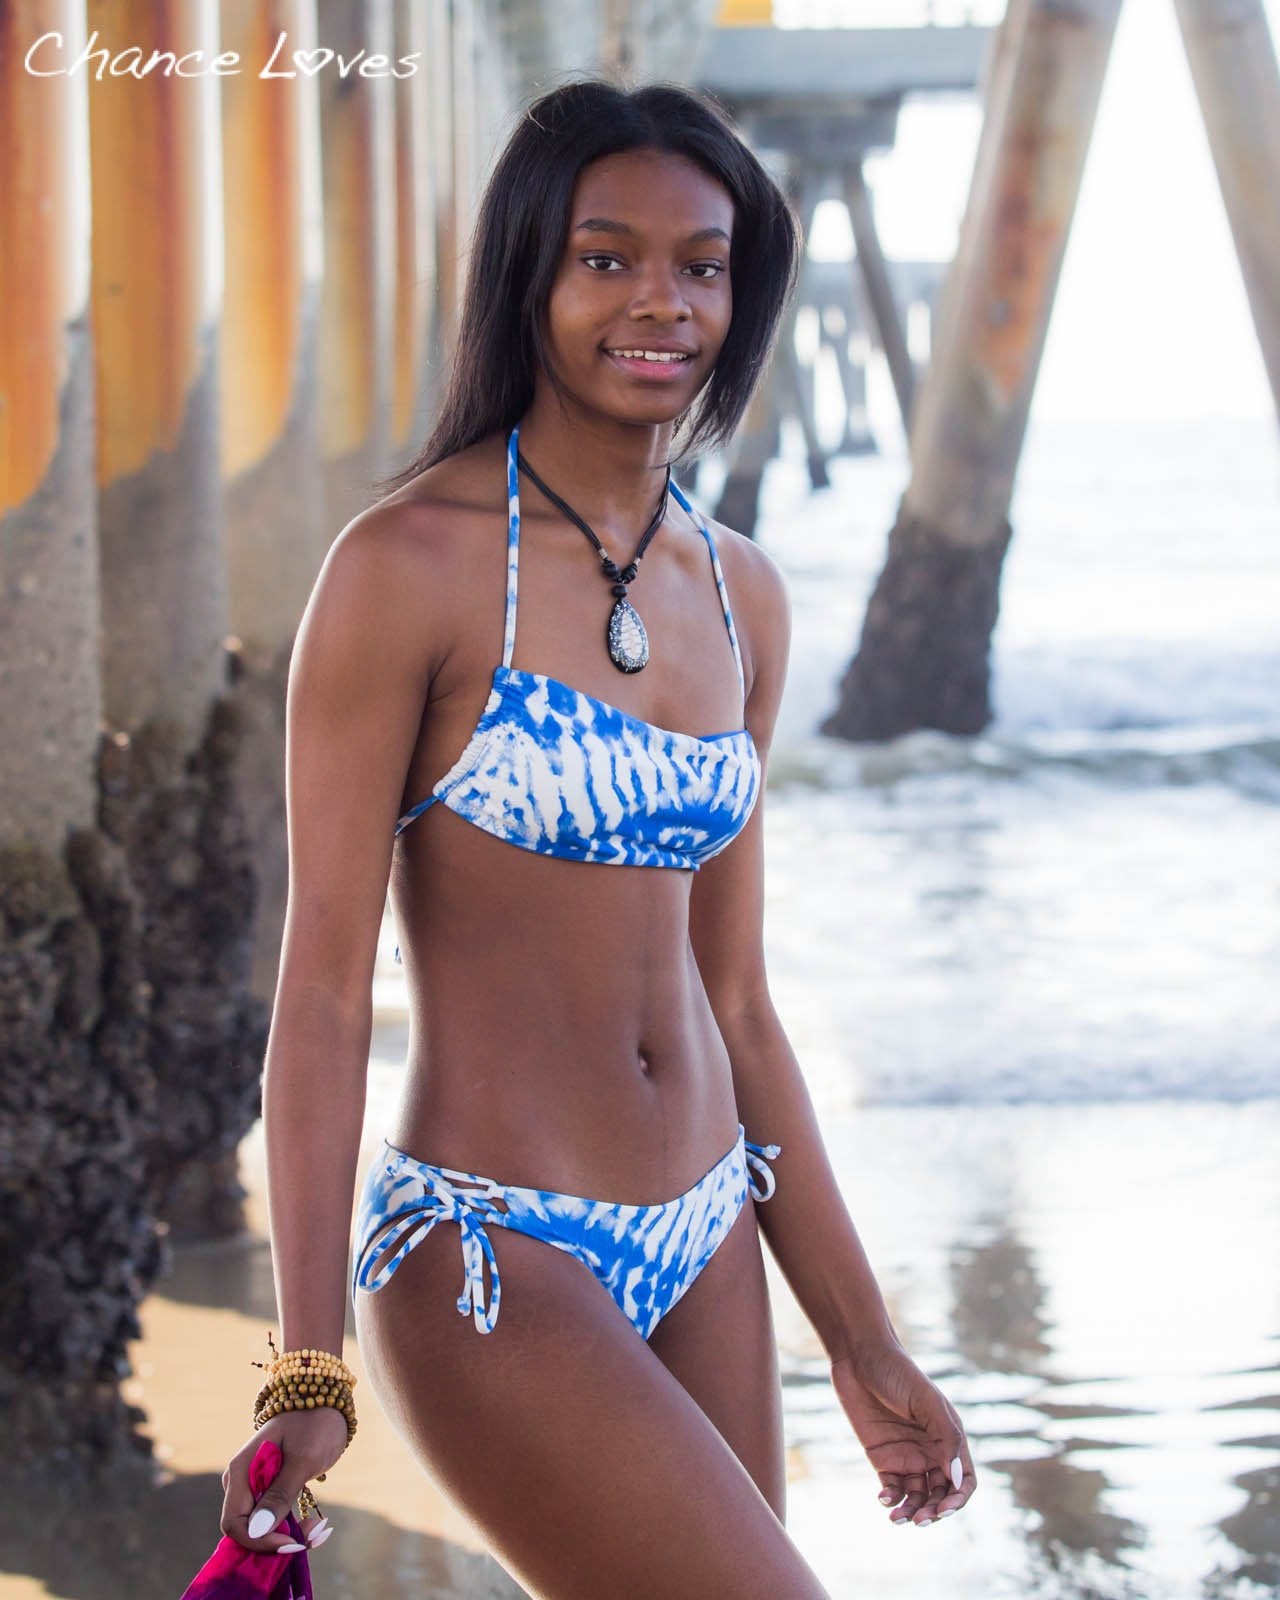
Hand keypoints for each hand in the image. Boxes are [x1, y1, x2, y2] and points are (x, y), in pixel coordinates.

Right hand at [219, 1407, 349, 1553]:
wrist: (325, 1401)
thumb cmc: (314, 1424)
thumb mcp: (303, 1458)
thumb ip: (280, 1493)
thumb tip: (256, 1530)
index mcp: (241, 1471)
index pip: (235, 1523)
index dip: (259, 1540)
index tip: (292, 1543)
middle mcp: (240, 1482)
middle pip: (247, 1529)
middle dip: (277, 1540)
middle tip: (314, 1536)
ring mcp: (253, 1486)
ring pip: (261, 1528)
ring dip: (288, 1536)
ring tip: (319, 1530)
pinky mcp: (268, 1490)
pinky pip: (273, 1519)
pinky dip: (292, 1527)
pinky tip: (315, 1526)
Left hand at [830, 1337, 975, 1526]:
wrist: (859, 1356)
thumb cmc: (897, 1372)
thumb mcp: (926, 1401)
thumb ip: (945, 1438)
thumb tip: (956, 1479)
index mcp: (948, 1438)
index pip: (963, 1480)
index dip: (958, 1499)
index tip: (945, 1510)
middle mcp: (931, 1451)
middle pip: (940, 1494)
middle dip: (933, 1511)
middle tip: (920, 1519)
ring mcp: (906, 1455)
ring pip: (916, 1496)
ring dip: (911, 1511)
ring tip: (897, 1519)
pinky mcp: (883, 1457)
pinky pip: (892, 1488)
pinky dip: (891, 1499)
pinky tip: (884, 1499)